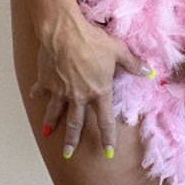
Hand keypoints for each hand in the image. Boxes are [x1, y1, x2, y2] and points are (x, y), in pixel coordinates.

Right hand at [31, 13, 151, 158]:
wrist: (64, 32)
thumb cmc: (92, 40)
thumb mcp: (118, 51)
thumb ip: (133, 64)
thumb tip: (149, 72)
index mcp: (99, 92)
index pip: (105, 121)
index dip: (108, 138)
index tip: (108, 152)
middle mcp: (78, 96)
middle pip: (76, 124)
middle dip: (72, 140)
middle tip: (69, 153)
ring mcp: (60, 91)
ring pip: (55, 112)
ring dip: (52, 123)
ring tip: (48, 133)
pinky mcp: (46, 81)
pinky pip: (41, 91)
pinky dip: (37, 94)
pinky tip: (34, 96)